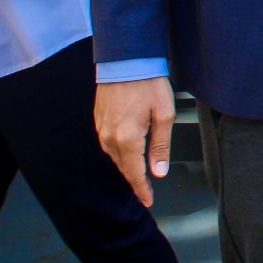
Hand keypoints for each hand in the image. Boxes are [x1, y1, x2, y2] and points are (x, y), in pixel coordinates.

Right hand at [95, 77, 174, 205]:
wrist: (126, 61)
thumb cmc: (148, 84)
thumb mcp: (164, 114)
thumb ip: (161, 146)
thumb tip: (158, 171)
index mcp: (127, 138)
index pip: (134, 173)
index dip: (141, 189)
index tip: (147, 201)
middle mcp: (109, 137)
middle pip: (122, 167)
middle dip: (134, 180)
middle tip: (144, 193)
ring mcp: (101, 129)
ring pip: (114, 157)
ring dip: (126, 167)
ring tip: (137, 177)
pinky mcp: (98, 121)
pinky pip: (108, 144)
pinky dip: (118, 154)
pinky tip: (126, 154)